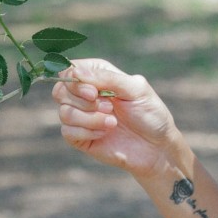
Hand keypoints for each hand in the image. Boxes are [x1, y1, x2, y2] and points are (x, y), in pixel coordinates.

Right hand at [52, 59, 192, 181]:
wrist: (156, 147)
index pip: (69, 70)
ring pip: (64, 112)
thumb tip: (76, 72)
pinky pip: (68, 132)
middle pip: (60, 91)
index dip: (75, 80)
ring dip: (90, 118)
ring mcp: (81, 117)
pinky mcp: (80, 137)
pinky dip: (88, 132)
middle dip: (83, 101)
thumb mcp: (136, 89)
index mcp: (98, 77)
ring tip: (113, 122)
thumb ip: (107, 78)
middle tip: (109, 107)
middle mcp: (85, 95)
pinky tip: (106, 133)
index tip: (93, 92)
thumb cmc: (150, 114)